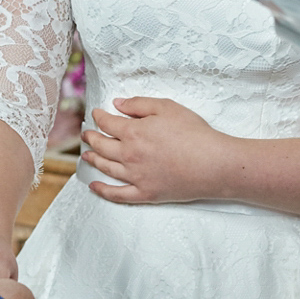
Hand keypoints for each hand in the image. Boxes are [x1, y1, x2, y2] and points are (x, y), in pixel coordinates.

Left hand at [81, 97, 221, 203]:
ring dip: (93, 160)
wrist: (213, 164)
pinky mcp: (145, 193)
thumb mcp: (167, 107)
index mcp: (133, 132)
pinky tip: (94, 187)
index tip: (97, 114)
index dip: (99, 117)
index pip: (107, 123)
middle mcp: (129, 155)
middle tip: (86, 134)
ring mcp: (135, 177)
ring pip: (106, 168)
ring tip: (86, 155)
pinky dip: (103, 191)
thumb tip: (117, 104)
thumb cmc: (194, 133)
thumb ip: (139, 104)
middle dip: (92, 137)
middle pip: (102, 146)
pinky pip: (117, 194)